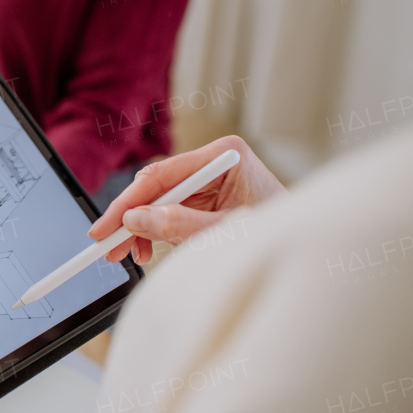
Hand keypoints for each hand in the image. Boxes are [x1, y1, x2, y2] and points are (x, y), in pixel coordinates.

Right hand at [87, 136, 284, 264]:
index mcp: (224, 155)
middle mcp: (213, 162)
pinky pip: (171, 212)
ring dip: (145, 230)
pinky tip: (154, 249)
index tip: (106, 227)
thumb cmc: (277, 234)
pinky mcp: (207, 197)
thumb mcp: (225, 232)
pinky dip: (159, 232)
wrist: (306, 246)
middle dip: (131, 219)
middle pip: (156, 187)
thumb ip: (181, 225)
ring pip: (160, 201)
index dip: (128, 202)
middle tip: (108, 247)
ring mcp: (209, 179)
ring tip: (139, 256)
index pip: (162, 175)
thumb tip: (136, 219)